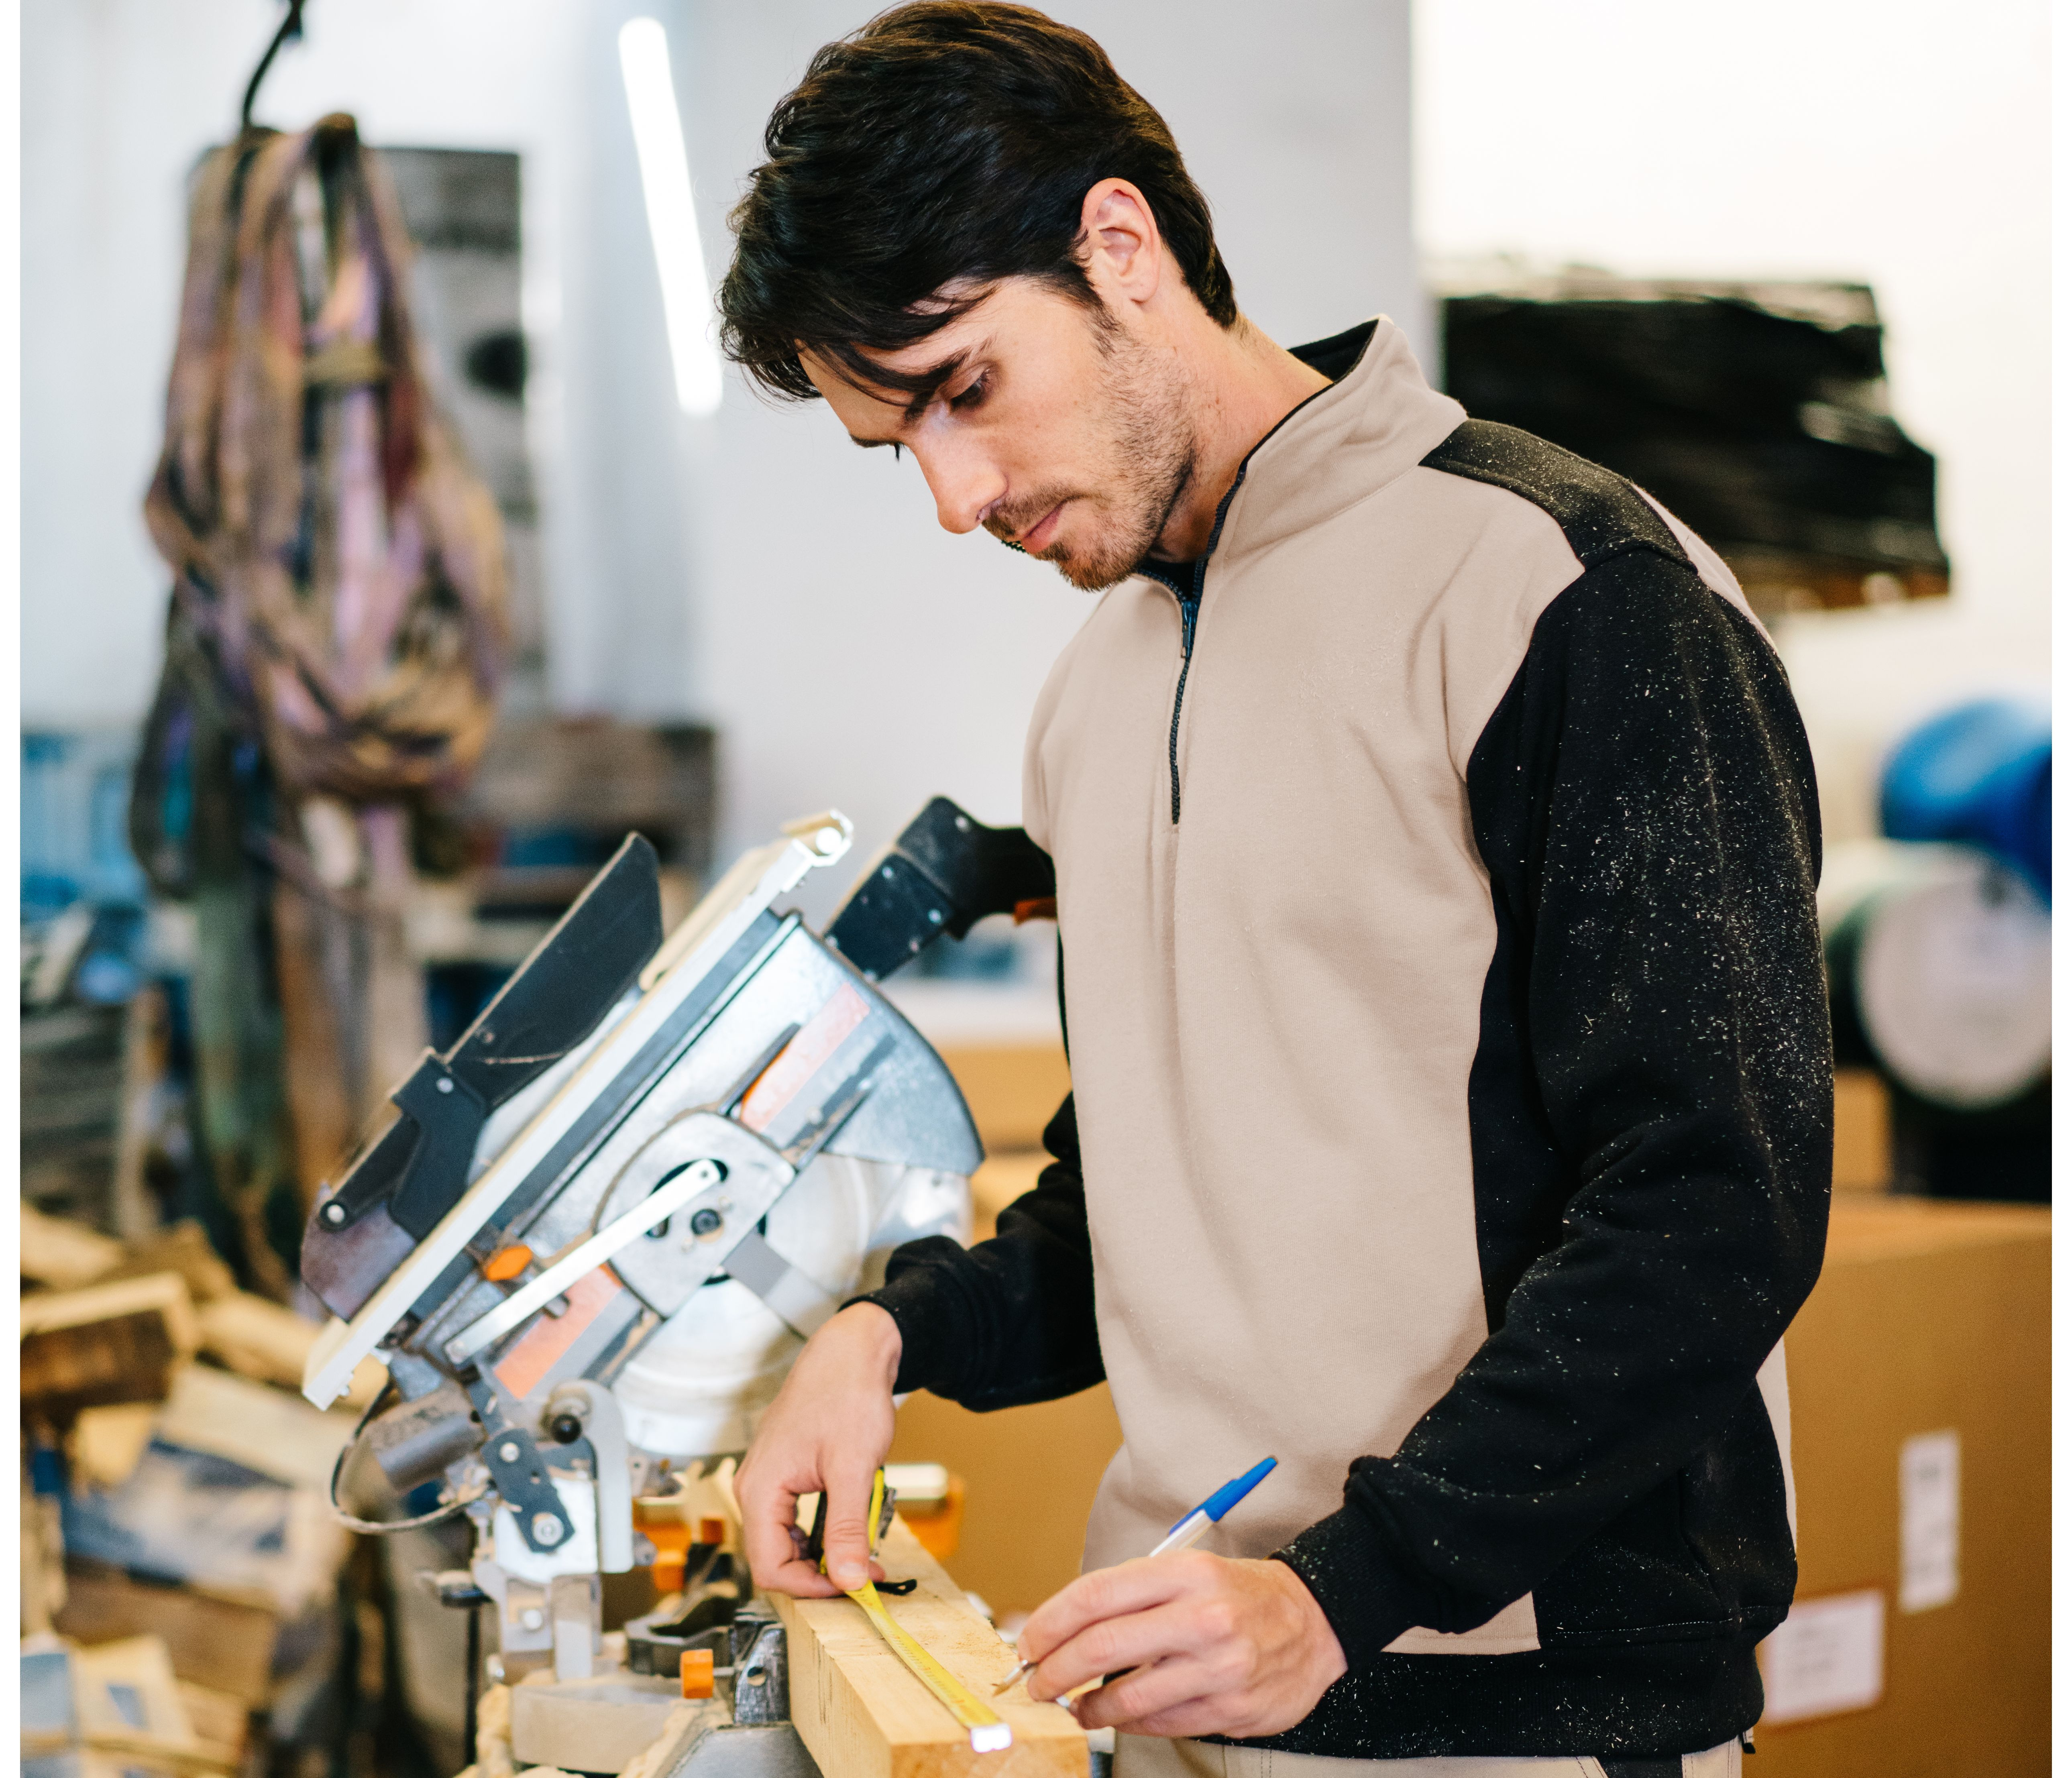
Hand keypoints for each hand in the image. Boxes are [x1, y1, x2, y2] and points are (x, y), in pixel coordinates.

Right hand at [735, 1302, 901, 1596]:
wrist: (850, 1351)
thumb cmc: (847, 1394)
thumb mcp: (853, 1468)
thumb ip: (847, 1528)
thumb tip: (847, 1580)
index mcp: (759, 1490)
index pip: (770, 1568)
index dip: (812, 1588)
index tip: (853, 1586)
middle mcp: (755, 1488)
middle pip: (776, 1558)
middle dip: (820, 1573)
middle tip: (865, 1572)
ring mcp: (768, 1480)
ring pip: (787, 1540)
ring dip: (824, 1553)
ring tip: (863, 1550)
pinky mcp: (785, 1473)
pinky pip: (795, 1518)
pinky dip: (823, 1530)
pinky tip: (850, 1526)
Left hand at [1017, 1552, 1346, 1739]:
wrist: (1315, 1621)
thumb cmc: (1238, 1594)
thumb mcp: (1187, 1571)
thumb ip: (1130, 1595)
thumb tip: (1064, 1628)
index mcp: (1185, 1573)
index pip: (1095, 1595)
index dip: (1050, 1622)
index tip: (1028, 1642)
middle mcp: (1201, 1617)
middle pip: (1101, 1646)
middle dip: (1054, 1670)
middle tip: (1035, 1682)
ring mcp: (1218, 1667)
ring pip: (1127, 1697)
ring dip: (1086, 1708)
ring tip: (1073, 1706)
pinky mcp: (1231, 1708)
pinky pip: (1160, 1723)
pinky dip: (1129, 1723)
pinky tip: (1119, 1716)